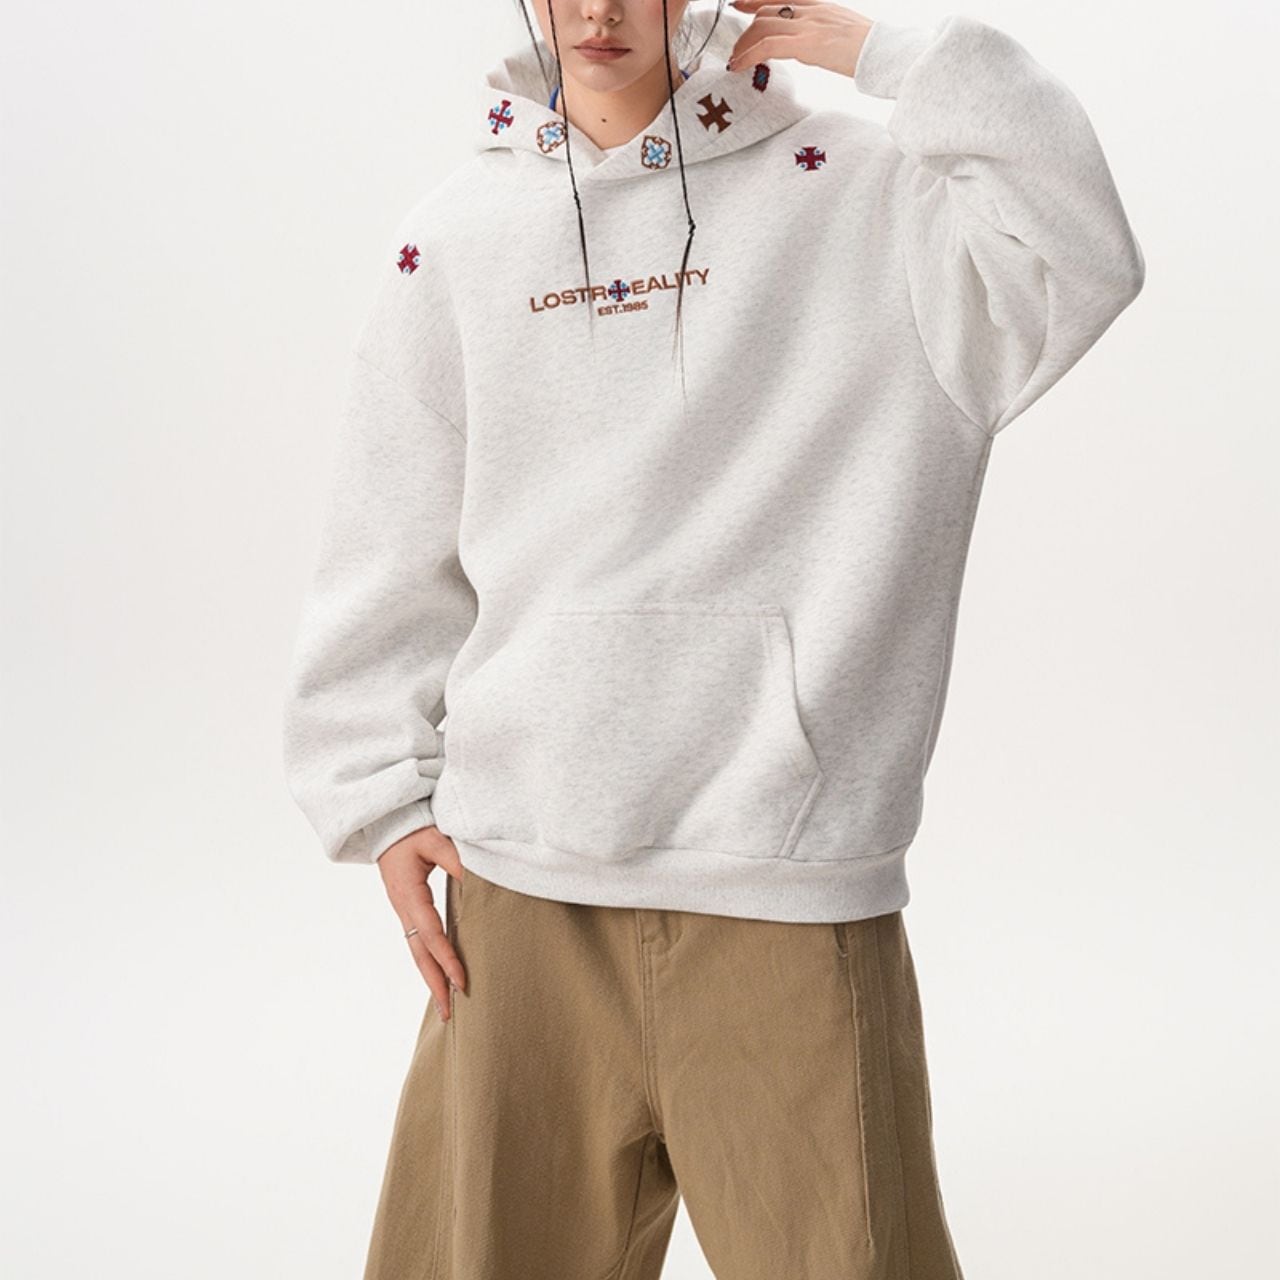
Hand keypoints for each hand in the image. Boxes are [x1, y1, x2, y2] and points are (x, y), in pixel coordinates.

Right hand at [377, 824, 467, 1017]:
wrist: (385, 822)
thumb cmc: (411, 827)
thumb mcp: (435, 839)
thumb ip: (458, 860)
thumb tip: (480, 882)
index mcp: (409, 893)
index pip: (430, 934)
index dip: (446, 959)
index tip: (461, 982)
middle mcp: (403, 907)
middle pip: (418, 953)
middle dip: (433, 983)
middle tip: (448, 1014)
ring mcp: (403, 909)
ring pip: (416, 950)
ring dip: (430, 976)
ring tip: (445, 1004)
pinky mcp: (407, 907)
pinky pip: (418, 939)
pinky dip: (429, 959)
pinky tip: (440, 972)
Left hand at [725, 0, 872, 79]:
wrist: (886, 51)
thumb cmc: (870, 48)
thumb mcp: (841, 32)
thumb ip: (820, 33)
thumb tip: (807, 46)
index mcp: (820, 5)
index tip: (739, 3)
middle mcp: (811, 9)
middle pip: (766, 10)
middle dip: (746, 30)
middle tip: (736, 48)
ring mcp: (808, 24)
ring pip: (762, 25)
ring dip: (743, 44)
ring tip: (737, 61)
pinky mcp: (806, 43)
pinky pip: (767, 45)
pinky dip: (748, 55)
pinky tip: (739, 66)